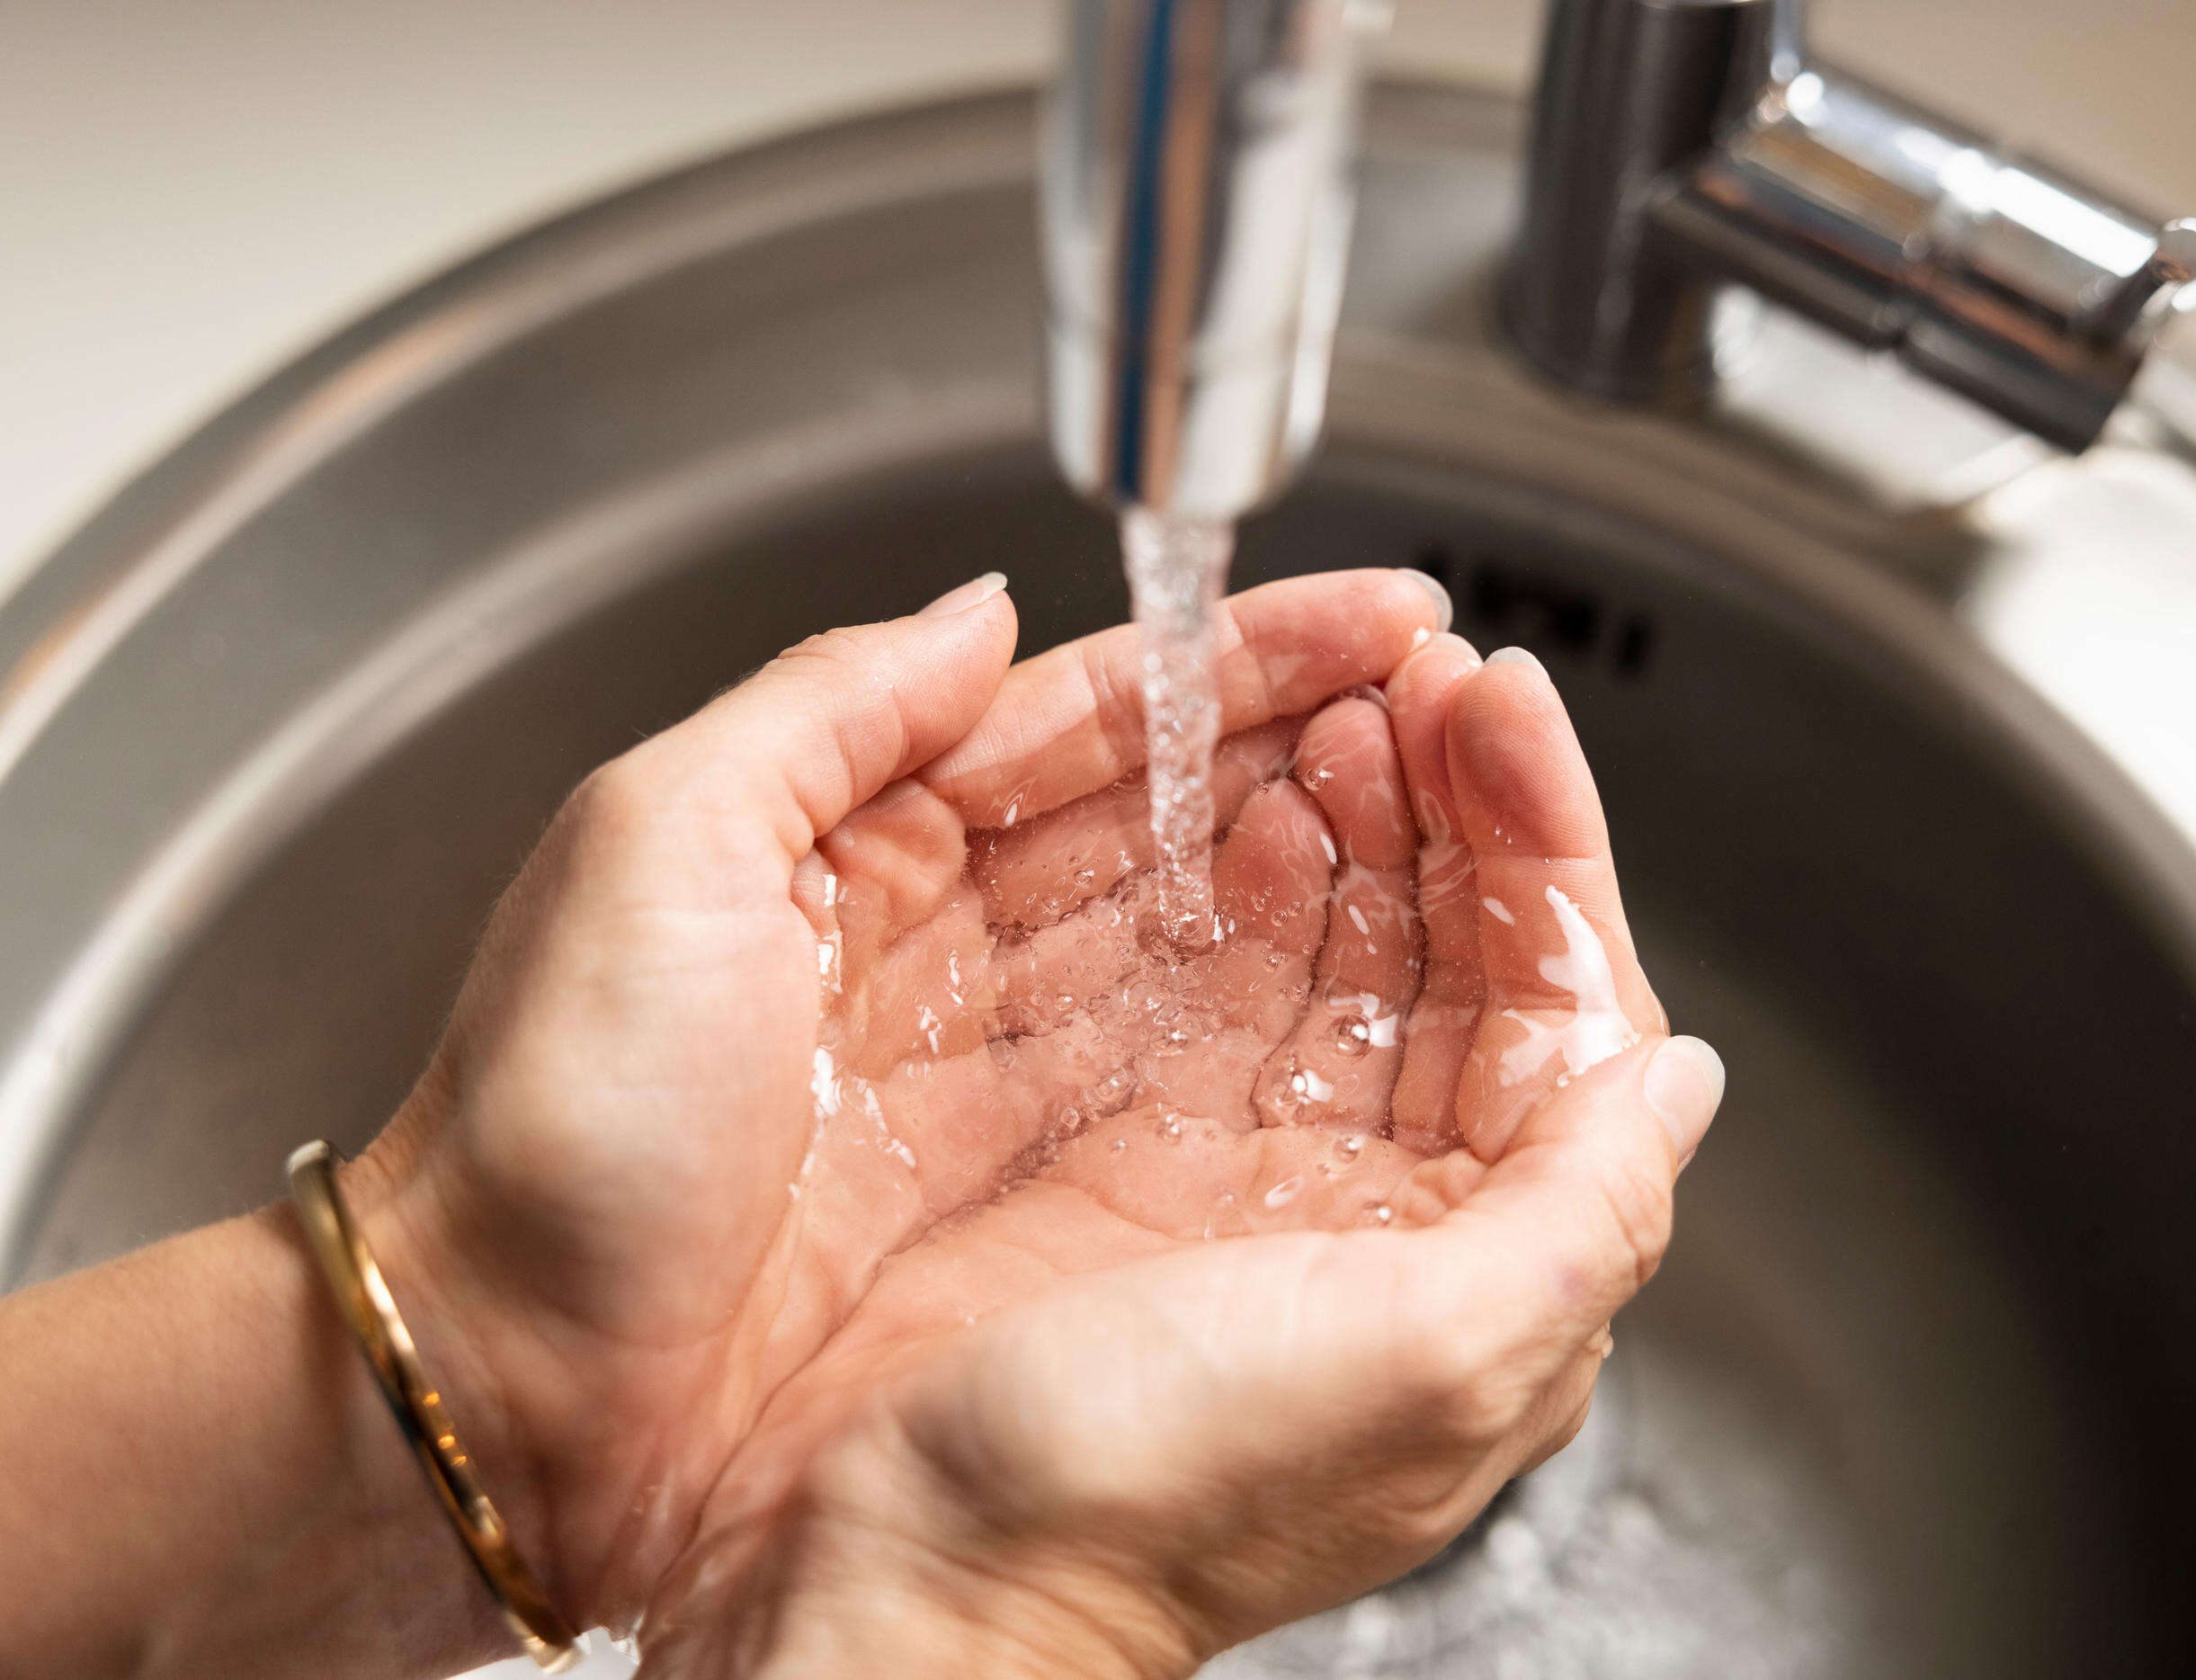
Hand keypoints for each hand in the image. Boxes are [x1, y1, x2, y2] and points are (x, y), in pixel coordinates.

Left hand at [348, 568, 1456, 1619]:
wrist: (510, 1390)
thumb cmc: (547, 1134)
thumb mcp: (652, 847)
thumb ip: (828, 704)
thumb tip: (978, 610)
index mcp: (865, 845)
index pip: (1094, 717)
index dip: (1242, 660)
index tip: (1375, 620)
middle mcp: (959, 949)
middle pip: (1185, 818)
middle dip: (1331, 746)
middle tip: (1458, 702)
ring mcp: (1017, 1076)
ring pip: (1221, 937)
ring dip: (1349, 864)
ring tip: (1465, 801)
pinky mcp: (1054, 1201)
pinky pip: (1209, 1076)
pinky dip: (1311, 1015)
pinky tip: (1397, 967)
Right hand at [622, 635, 1723, 1677]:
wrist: (898, 1575)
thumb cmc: (1142, 1501)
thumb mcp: (1429, 1361)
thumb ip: (1588, 1214)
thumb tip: (1681, 1081)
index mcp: (1476, 1255)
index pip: (1558, 1001)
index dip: (1543, 841)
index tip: (1499, 707)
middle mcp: (1379, 1204)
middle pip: (1457, 952)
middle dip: (1452, 799)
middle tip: (1416, 672)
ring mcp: (1252, 1163)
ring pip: (1342, 943)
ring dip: (1356, 810)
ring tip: (1339, 700)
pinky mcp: (1127, 1143)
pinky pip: (1216, 970)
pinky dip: (1238, 870)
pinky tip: (1242, 795)